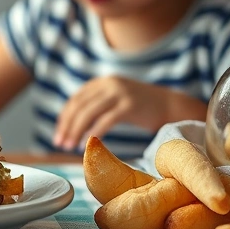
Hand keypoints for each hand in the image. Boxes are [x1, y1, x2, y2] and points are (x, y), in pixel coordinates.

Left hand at [53, 76, 172, 150]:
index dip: (64, 118)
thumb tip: (72, 124)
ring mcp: (119, 93)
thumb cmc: (140, 107)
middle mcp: (108, 84)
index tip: (58, 135)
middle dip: (66, 126)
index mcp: (101, 82)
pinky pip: (106, 120)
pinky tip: (87, 144)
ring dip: (76, 131)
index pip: (75, 100)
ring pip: (88, 112)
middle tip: (59, 144)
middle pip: (78, 106)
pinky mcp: (130, 105)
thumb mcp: (115, 99)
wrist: (171, 104)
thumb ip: (96, 105)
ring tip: (69, 146)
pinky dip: (94, 132)